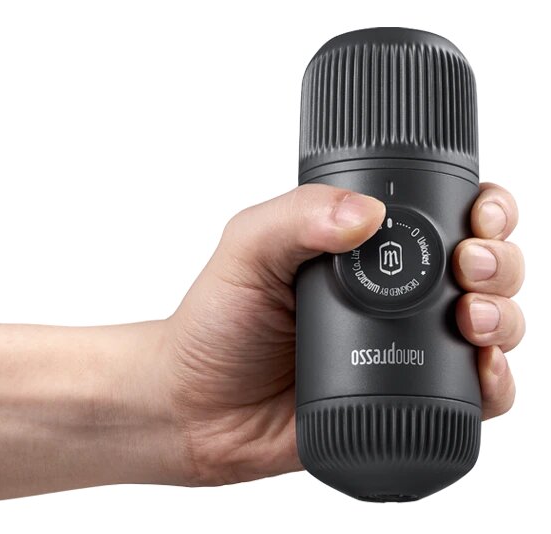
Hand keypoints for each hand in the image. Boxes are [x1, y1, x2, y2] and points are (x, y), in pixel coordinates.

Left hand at [165, 182, 524, 485]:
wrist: (199, 408)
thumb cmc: (216, 325)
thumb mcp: (246, 251)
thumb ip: (297, 217)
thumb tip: (368, 214)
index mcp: (361, 250)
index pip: (442, 216)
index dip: (481, 209)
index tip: (481, 213)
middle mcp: (391, 295)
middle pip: (481, 267)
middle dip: (498, 262)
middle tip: (470, 268)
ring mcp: (402, 347)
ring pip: (489, 324)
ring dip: (504, 316)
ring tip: (473, 320)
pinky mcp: (402, 399)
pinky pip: (472, 393)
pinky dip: (496, 383)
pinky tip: (484, 373)